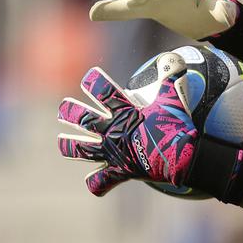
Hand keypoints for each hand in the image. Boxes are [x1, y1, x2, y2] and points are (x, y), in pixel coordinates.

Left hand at [57, 54, 198, 195]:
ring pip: (82, 150)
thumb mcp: (173, 98)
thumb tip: (174, 57)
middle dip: (69, 113)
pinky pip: (102, 182)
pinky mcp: (119, 172)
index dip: (93, 82)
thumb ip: (171, 77)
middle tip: (62, 110)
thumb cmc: (175, 126)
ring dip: (69, 146)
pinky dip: (97, 184)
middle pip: (82, 119)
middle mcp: (113, 131)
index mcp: (124, 112)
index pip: (102, 91)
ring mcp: (113, 152)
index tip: (89, 78)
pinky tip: (94, 184)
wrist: (181, 157)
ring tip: (61, 143)